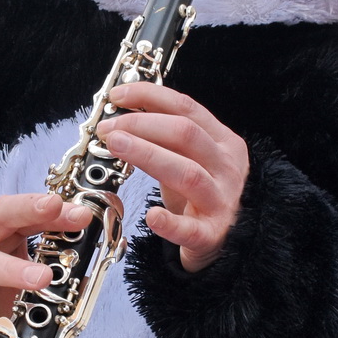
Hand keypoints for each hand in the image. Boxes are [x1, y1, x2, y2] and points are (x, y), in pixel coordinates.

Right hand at [0, 193, 94, 337]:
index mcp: (2, 229)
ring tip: (40, 279)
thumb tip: (100, 260)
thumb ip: (56, 265)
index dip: (55, 209)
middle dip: (29, 209)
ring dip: (9, 268)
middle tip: (56, 207)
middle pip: (1, 214)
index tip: (82, 213)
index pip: (29, 211)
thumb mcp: (25, 272)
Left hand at [97, 81, 248, 272]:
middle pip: (186, 134)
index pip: (187, 108)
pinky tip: (151, 216)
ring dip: (147, 155)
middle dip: (141, 125)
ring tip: (115, 146)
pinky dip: (170, 222)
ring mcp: (222, 201)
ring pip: (187, 172)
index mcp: (223, 142)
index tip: (116, 96)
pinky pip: (191, 229)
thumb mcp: (190, 159)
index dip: (149, 96)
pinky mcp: (212, 235)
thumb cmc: (202, 197)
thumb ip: (166, 138)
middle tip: (108, 128)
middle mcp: (227, 167)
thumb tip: (125, 112)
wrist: (230, 242)